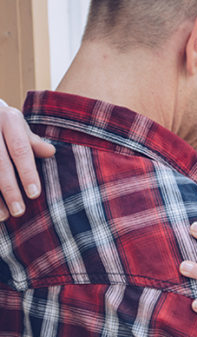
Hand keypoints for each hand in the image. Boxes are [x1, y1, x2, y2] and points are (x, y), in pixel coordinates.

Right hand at [0, 105, 55, 220]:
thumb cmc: (4, 125)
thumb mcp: (19, 127)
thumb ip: (33, 142)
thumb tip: (51, 152)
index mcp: (9, 120)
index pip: (20, 150)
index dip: (27, 173)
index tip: (34, 194)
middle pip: (0, 163)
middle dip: (9, 189)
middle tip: (19, 211)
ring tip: (4, 216)